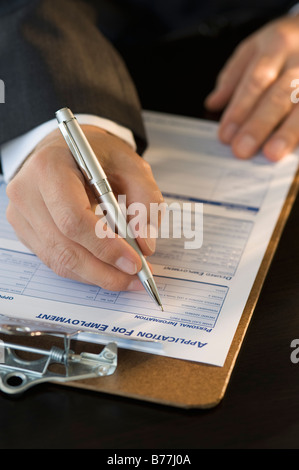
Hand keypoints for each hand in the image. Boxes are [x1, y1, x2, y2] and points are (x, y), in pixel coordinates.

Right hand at [6, 126, 162, 290]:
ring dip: (96, 275)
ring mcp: (22, 215)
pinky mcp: (26, 231)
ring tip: (126, 278)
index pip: (73, 219)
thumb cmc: (97, 154)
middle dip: (104, 270)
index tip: (134, 262)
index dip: (105, 246)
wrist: (68, 149)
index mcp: (50, 168)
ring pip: (59, 260)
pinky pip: (55, 260)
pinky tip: (106, 270)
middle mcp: (27, 192)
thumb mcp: (131, 165)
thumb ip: (145, 201)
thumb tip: (145, 244)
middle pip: (64, 247)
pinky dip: (84, 271)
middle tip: (135, 279)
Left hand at [205, 15, 298, 160]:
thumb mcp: (255, 48)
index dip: (239, 110)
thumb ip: (233, 77)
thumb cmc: (284, 43)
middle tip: (242, 149)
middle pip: (279, 95)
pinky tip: (295, 148)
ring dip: (288, 132)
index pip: (255, 81)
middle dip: (259, 125)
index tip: (226, 135)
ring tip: (272, 153)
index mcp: (276, 45)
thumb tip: (213, 103)